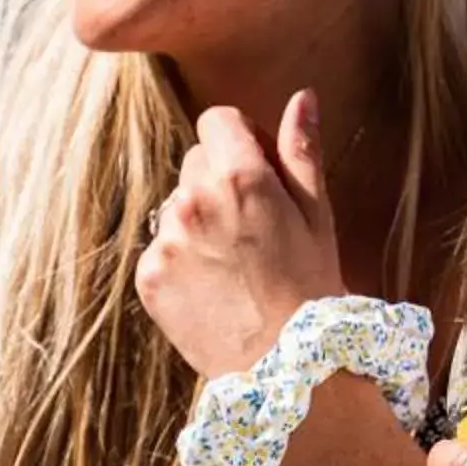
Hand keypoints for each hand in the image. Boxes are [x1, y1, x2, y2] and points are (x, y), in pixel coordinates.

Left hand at [135, 92, 345, 381]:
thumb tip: (303, 95)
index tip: (259, 173)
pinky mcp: (148, 276)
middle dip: (221, 181)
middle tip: (254, 229)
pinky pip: (161, 247)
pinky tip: (214, 287)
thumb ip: (302, 150)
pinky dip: (182, 261)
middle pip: (197, 162)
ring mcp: (166, 240)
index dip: (241, 141)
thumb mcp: (318, 215)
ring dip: (199, 222)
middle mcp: (194, 201)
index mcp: (241, 176)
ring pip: (178, 206)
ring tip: (235, 266)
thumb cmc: (311, 288)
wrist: (285, 369)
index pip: (218, 120)